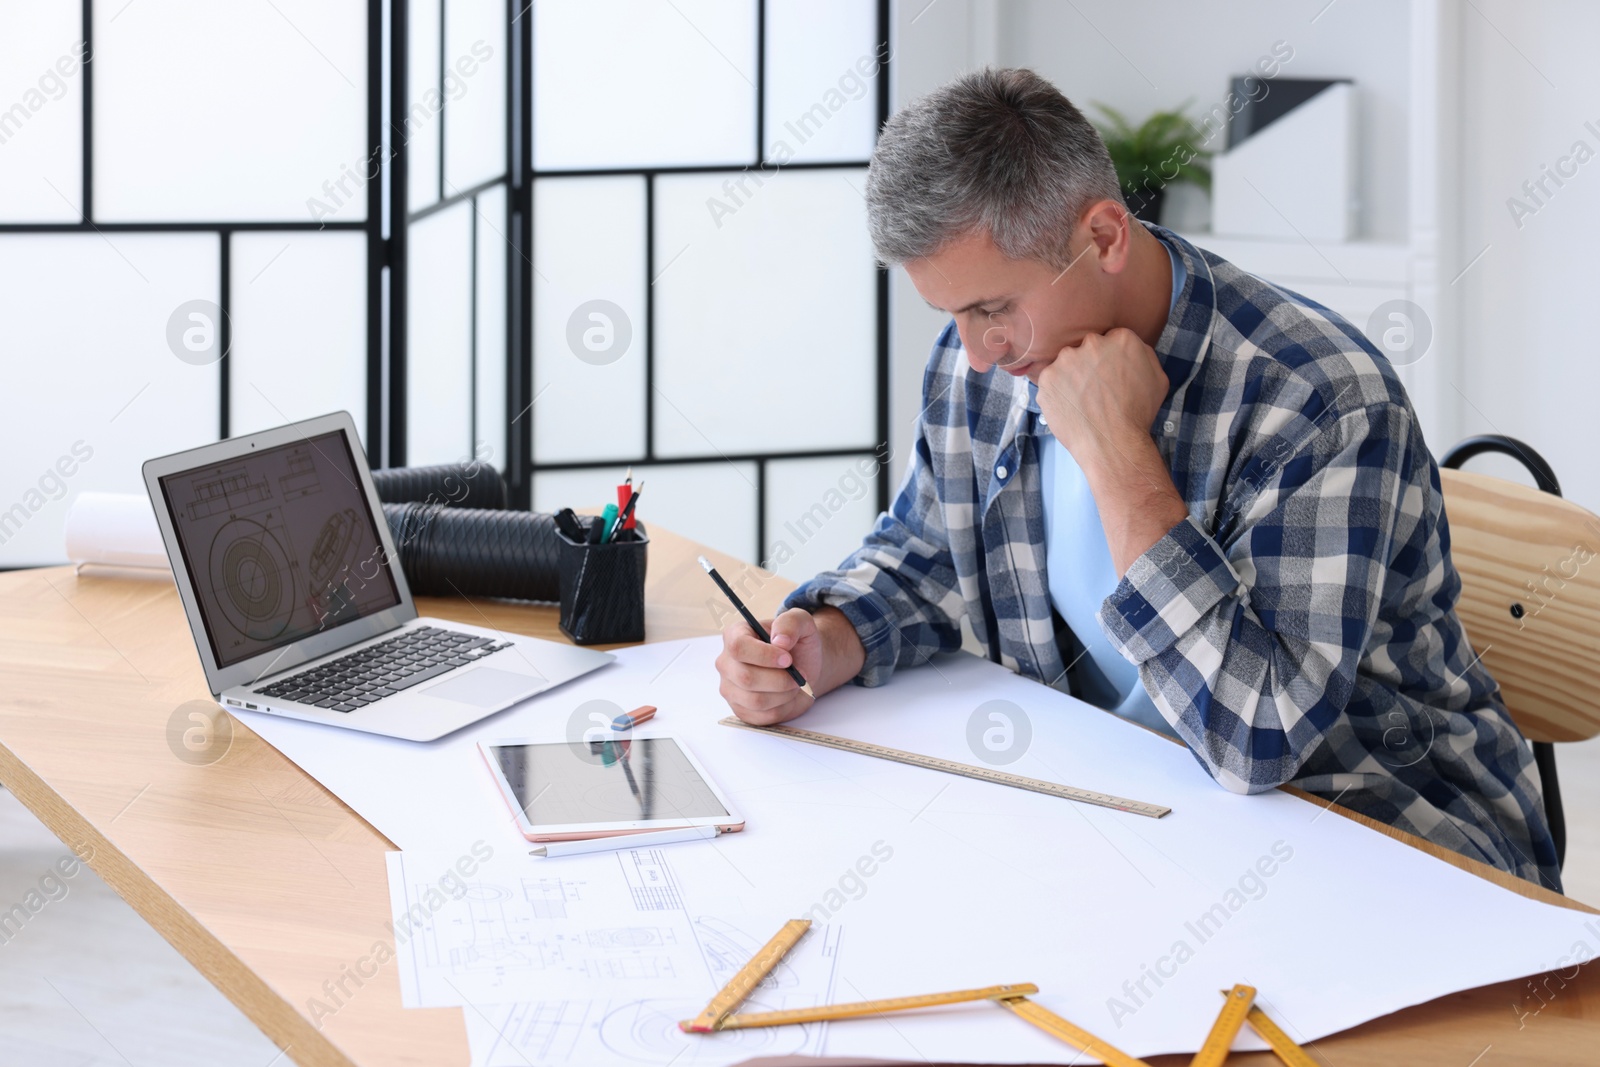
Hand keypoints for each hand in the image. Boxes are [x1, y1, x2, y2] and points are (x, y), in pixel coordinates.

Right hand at [715, 608, 820, 725]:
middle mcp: (726, 663)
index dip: (764, 655)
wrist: (803, 668)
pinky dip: (782, 707)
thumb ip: (791, 623)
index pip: (738, 647)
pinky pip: (762, 716)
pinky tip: (786, 695)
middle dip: (780, 679)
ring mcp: (730, 688)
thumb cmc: (798, 644)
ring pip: (755, 700)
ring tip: (794, 683)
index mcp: (735, 635)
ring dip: (784, 693)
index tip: (788, 659)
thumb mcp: (801, 623)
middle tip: (799, 674)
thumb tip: (780, 640)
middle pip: (746, 678)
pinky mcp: (741, 710)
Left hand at [1036, 327, 1168, 463]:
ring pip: (1067, 363)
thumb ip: (1144, 356)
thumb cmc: (1137, 415)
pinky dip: (1057, 392)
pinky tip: (1070, 406)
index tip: (1109, 374)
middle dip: (1089, 364)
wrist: (1112, 443)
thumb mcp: (1158, 380)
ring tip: (1082, 401)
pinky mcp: (1048, 377)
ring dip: (1071, 377)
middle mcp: (1092, 343)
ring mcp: (1067, 360)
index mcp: (1122, 339)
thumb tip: (1132, 349)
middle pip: (1087, 348)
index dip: (1110, 359)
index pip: (1112, 340)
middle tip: (1095, 389)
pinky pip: (1050, 380)